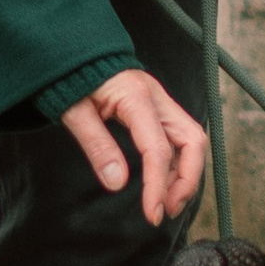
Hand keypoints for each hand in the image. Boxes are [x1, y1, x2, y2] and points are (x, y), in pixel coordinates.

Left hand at [60, 68, 206, 226]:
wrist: (73, 52)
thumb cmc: (71, 78)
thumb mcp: (75, 112)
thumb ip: (97, 146)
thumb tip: (117, 182)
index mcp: (136, 97)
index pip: (158, 148)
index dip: (158, 185)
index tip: (152, 213)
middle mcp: (157, 98)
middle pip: (193, 141)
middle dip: (187, 180)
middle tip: (167, 210)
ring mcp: (161, 102)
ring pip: (191, 140)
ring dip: (185, 174)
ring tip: (165, 203)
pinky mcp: (158, 108)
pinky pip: (178, 138)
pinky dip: (177, 163)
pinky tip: (162, 183)